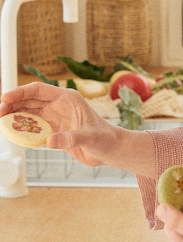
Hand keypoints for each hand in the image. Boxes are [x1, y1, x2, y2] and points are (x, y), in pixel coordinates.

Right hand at [0, 82, 118, 166]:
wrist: (111, 151)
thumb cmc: (105, 139)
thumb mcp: (89, 138)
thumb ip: (70, 139)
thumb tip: (50, 141)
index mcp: (67, 99)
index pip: (39, 90)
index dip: (20, 92)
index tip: (5, 99)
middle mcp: (59, 106)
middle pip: (29, 101)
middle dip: (12, 105)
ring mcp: (55, 118)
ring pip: (29, 114)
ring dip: (14, 117)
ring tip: (0, 122)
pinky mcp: (54, 131)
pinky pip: (33, 128)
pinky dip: (22, 129)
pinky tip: (11, 132)